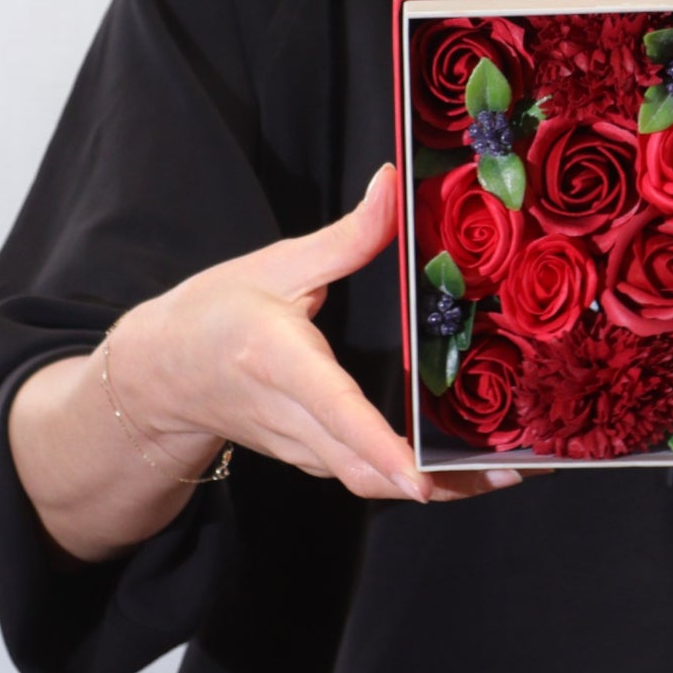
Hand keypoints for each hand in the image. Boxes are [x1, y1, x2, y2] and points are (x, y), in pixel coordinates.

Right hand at [118, 163, 547, 502]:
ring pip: (373, 484)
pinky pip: (369, 480)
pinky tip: (471, 468)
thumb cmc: (215, 313)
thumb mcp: (277, 263)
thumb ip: (348, 235)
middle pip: (368, 469)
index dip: (379, 446)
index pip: (335, 410)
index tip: (421, 475)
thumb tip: (395, 183)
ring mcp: (303, 448)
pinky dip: (420, 482)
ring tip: (512, 472)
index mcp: (280, 362)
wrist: (160, 375)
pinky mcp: (315, 460)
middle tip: (513, 470)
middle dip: (440, 480)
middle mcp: (292, 417)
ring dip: (441, 489)